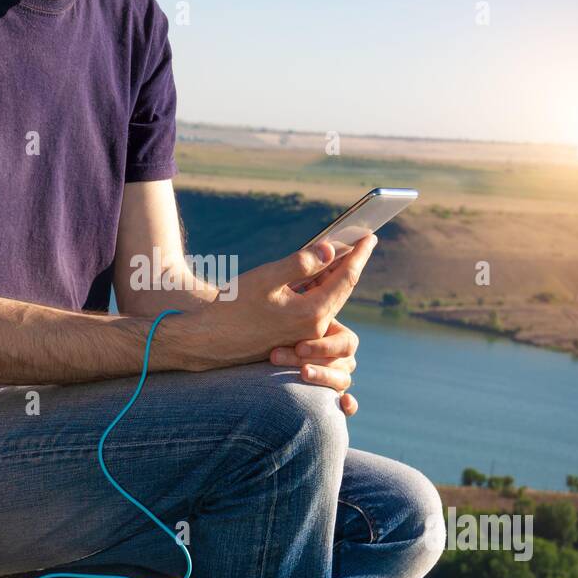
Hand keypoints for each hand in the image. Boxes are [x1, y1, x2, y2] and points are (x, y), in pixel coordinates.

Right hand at [178, 232, 377, 374]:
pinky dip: (317, 289)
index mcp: (312, 313)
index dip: (359, 254)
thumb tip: (330, 250)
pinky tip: (311, 275)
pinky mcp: (291, 337)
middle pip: (341, 289)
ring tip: (334, 253)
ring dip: (331, 276)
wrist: (207, 341)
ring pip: (327, 299)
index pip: (346, 277)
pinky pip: (314, 309)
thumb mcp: (266, 278)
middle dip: (350, 263)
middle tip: (361, 241)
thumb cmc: (232, 308)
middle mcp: (313, 328)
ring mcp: (303, 336)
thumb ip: (300, 263)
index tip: (370, 236)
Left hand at [269, 320, 359, 414]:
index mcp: (342, 338)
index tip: (299, 346)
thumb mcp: (293, 322)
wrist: (274, 357)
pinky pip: (349, 407)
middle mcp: (345, 360)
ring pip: (341, 381)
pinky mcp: (334, 400)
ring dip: (321, 377)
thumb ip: (299, 315)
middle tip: (278, 357)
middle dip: (307, 360)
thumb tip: (299, 290)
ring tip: (302, 373)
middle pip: (337, 362)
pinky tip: (344, 402)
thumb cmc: (284, 334)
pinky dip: (349, 406)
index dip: (323, 346)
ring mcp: (341, 380)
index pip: (345, 343)